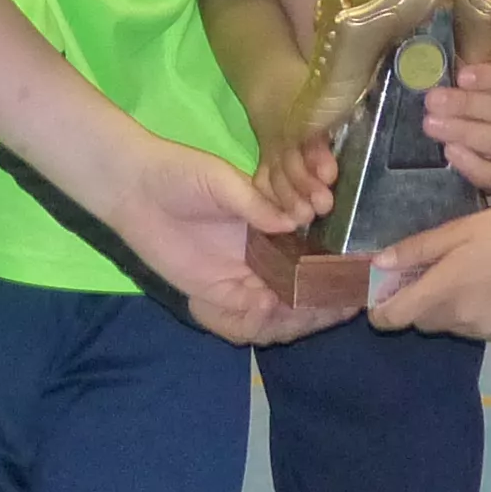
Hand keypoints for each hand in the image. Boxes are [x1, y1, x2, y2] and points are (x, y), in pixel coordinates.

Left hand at [93, 135, 327, 345]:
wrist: (134, 188)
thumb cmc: (181, 174)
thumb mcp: (224, 181)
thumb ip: (256, 203)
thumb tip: (296, 221)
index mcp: (270, 225)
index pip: (310, 251)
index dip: (332, 265)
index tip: (356, 274)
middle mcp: (260, 254)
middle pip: (300, 286)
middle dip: (323, 299)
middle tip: (344, 306)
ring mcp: (239, 274)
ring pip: (278, 306)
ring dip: (298, 314)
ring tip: (315, 313)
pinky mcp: (214, 291)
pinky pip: (245, 313)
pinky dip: (261, 316)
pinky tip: (271, 309)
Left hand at [367, 197, 490, 339]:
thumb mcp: (459, 230)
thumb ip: (417, 249)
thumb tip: (379, 265)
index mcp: (443, 291)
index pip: (395, 318)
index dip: (382, 311)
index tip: (384, 295)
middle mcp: (460, 319)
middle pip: (422, 321)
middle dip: (419, 302)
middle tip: (433, 272)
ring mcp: (485, 330)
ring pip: (450, 325)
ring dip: (448, 308)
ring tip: (469, 275)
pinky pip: (476, 328)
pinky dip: (473, 313)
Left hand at [424, 55, 490, 190]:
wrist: (480, 121)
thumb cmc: (479, 87)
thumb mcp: (479, 64)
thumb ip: (473, 56)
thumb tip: (449, 62)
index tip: (462, 77)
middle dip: (469, 105)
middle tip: (434, 101)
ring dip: (465, 133)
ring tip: (432, 124)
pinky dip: (472, 163)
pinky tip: (450, 149)